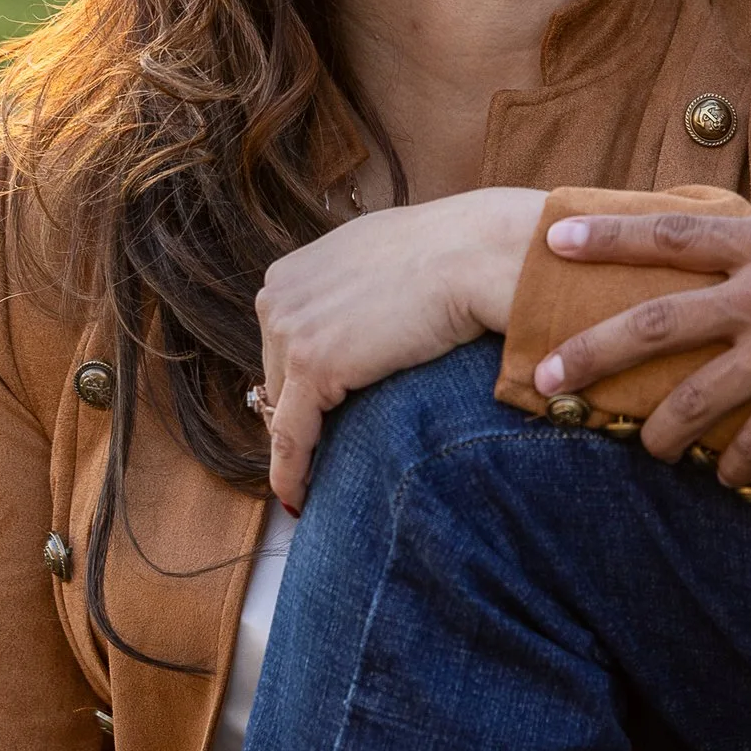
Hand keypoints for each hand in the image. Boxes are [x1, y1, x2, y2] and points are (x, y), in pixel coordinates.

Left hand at [256, 187, 545, 513]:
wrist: (472, 254)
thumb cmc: (445, 252)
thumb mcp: (374, 257)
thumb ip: (346, 286)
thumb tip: (354, 316)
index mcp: (289, 273)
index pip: (282, 346)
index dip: (300, 385)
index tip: (314, 416)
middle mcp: (278, 298)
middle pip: (277, 378)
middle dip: (302, 411)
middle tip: (326, 449)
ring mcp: (291, 330)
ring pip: (285, 410)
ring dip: (303, 442)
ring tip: (318, 479)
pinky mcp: (313, 365)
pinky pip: (293, 435)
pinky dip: (292, 472)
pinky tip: (299, 498)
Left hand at [534, 197, 750, 484]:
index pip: (668, 235)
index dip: (607, 238)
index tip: (552, 242)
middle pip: (655, 325)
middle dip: (592, 353)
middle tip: (545, 376)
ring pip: (697, 400)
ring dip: (661, 431)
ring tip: (644, 449)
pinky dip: (738, 465)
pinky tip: (730, 478)